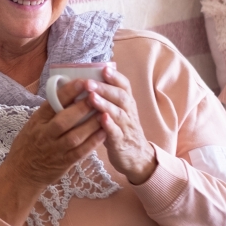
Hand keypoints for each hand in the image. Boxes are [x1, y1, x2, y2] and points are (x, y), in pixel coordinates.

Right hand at [0, 78, 106, 225]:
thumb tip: (67, 91)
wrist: (21, 174)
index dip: (68, 92)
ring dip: (91, 124)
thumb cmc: (28, 145)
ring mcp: (54, 150)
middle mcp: (45, 135)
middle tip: (98, 95)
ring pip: (75, 136)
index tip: (82, 81)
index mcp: (37, 122)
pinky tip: (104, 133)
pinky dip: (93, 142)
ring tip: (105, 112)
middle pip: (64, 119)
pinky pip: (80, 152)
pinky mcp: (63, 163)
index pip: (52, 103)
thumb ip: (49, 111)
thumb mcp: (33, 124)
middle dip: (81, 107)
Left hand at [86, 65, 156, 184]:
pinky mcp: (121, 142)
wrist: (137, 158)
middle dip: (105, 88)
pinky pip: (116, 133)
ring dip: (105, 104)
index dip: (115, 77)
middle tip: (88, 82)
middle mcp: (128, 113)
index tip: (104, 68)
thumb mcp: (118, 112)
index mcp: (127, 104)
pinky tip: (101, 119)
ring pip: (118, 113)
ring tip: (92, 97)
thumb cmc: (121, 131)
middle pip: (120, 97)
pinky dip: (109, 125)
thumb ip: (108, 98)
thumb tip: (89, 79)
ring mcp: (126, 127)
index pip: (124, 86)